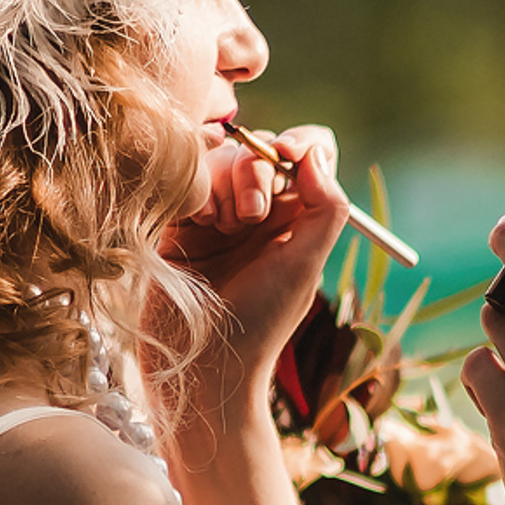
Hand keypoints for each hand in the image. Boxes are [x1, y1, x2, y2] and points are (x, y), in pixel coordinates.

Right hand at [163, 125, 352, 418]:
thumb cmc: (259, 321)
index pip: (307, 155)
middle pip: (258, 149)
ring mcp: (218, 214)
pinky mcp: (179, 219)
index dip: (296, 144)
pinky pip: (184, 174)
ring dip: (220, 182)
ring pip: (218, 156)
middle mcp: (261, 212)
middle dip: (253, 170)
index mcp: (299, 220)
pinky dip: (191, 188)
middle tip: (249, 216)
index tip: (284, 154)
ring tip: (216, 226)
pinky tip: (191, 222)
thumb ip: (325, 209)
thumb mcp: (304, 266)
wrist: (199, 360)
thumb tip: (316, 152)